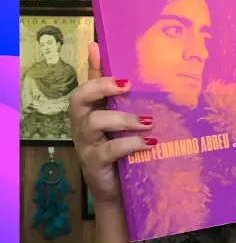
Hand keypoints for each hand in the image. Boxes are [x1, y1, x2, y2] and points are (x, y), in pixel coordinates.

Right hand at [69, 42, 154, 204]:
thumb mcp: (125, 125)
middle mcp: (82, 126)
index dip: (92, 68)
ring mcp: (86, 145)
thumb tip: (131, 70)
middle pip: (78, 99)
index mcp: (89, 113)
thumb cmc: (122, 151)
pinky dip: (131, 144)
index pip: (86, 84)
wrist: (118, 192)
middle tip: (128, 86)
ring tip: (148, 121)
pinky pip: (109, 150)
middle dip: (101, 88)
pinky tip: (149, 143)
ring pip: (94, 122)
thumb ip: (126, 102)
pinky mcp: (94, 164)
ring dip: (123, 119)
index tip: (101, 51)